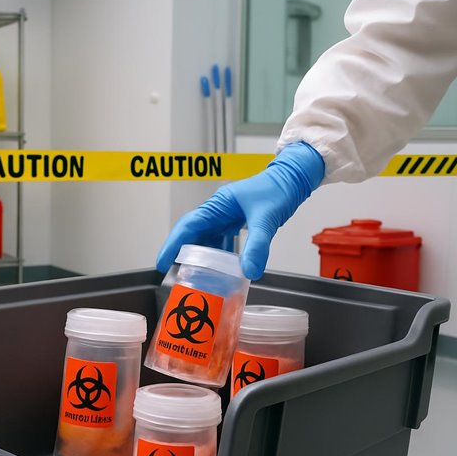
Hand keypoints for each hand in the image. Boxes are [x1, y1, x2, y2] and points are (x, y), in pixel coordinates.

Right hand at [156, 141, 324, 279]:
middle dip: (181, 254)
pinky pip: (220, 241)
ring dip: (199, 256)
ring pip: (205, 239)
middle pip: (192, 234)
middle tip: (173, 275)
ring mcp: (225, 216)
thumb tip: (249, 272)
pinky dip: (217, 255)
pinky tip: (220, 268)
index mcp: (217, 204)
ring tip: (194, 276)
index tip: (162, 263)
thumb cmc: (278, 190)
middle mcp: (217, 210)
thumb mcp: (267, 219)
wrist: (294, 179)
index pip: (187, 226)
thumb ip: (257, 246)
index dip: (172, 245)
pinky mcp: (235, 222)